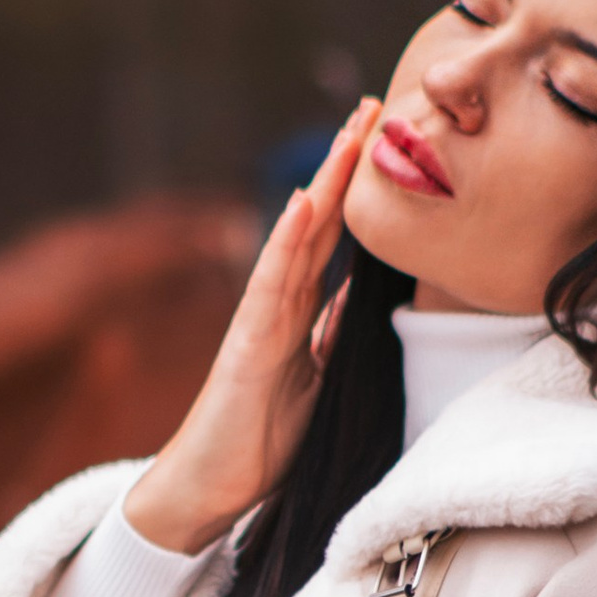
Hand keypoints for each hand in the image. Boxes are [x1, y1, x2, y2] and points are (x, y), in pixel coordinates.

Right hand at [124, 98, 382, 552]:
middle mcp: (277, 306)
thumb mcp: (315, 381)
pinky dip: (285, 243)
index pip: (334, 241)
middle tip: (376, 106)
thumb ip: (330, 336)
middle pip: (319, 223)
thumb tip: (356, 296)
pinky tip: (303, 203)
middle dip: (346, 165)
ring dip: (324, 185)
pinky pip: (269, 287)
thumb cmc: (258, 442)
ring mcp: (259, 322)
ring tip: (349, 133)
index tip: (387, 139)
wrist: (209, 490)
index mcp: (297, 315)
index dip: (360, 191)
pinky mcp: (245, 348)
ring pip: (298, 240)